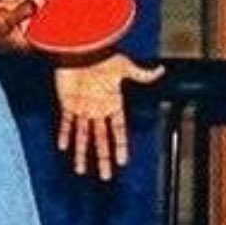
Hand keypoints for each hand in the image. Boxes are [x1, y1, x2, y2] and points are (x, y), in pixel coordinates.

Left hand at [54, 54, 164, 178]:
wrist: (79, 47)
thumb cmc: (101, 55)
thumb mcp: (124, 66)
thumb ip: (141, 74)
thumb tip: (161, 70)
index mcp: (113, 103)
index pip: (118, 130)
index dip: (120, 146)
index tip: (122, 162)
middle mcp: (98, 109)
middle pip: (101, 139)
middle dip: (103, 158)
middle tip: (105, 177)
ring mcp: (82, 108)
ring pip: (82, 136)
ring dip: (81, 154)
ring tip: (81, 171)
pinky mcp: (67, 103)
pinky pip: (66, 123)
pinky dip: (64, 135)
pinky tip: (64, 148)